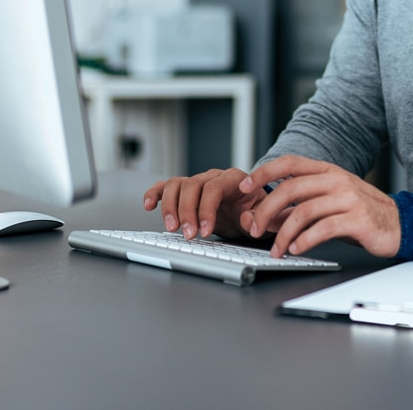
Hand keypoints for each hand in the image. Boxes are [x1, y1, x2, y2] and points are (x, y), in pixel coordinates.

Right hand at [143, 168, 265, 239]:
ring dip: (170, 207)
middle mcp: (213, 176)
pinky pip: (166, 187)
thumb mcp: (264, 214)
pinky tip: (148, 205)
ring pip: (176, 184)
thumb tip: (246, 219)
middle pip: (192, 185)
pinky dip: (155, 194)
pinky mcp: (186, 191)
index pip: (214, 187)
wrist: (251, 207)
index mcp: (234, 178)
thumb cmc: (256, 209)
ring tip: (172, 228)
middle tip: (189, 235)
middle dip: (187, 212)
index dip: (206, 208)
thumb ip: (257, 217)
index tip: (204, 230)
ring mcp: (198, 182)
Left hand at [238, 155, 400, 258]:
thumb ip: (302, 204)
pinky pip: (323, 229)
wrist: (400, 223)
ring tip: (276, 249)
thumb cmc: (361, 213)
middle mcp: (336, 180)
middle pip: (290, 188)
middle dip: (266, 209)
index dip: (264, 171)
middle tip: (254, 228)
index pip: (289, 163)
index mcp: (327, 171)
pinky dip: (305, 240)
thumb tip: (269, 216)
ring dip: (283, 233)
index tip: (244, 185)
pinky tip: (296, 249)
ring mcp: (348, 198)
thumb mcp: (330, 201)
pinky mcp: (357, 219)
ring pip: (303, 210)